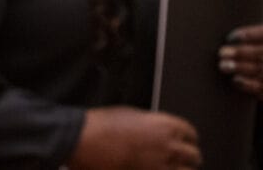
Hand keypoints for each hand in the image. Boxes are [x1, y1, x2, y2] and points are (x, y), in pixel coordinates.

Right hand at [69, 106, 199, 168]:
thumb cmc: (102, 125)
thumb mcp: (130, 115)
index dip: (187, 138)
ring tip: (170, 168)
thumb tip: (157, 132)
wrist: (86, 141)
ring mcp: (161, 166)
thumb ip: (150, 125)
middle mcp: (169, 147)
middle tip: (181, 159)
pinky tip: (155, 169)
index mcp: (165, 126)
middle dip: (188, 157)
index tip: (185, 141)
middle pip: (194, 156)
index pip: (190, 133)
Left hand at [219, 24, 262, 97]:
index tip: (230, 37)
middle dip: (240, 53)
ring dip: (240, 68)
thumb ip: (250, 35)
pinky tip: (235, 80)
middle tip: (221, 53)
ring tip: (222, 65)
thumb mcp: (257, 38)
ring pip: (260, 70)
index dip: (249, 34)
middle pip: (261, 54)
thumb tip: (227, 34)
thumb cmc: (255, 49)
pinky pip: (262, 88)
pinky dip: (249, 85)